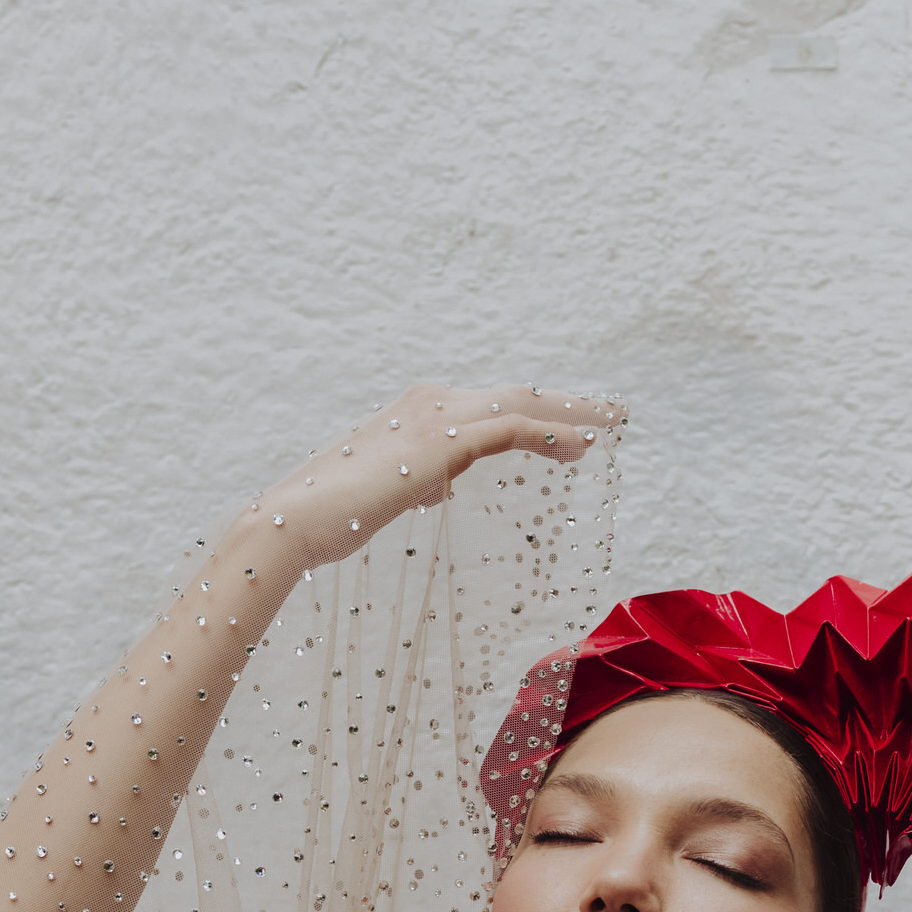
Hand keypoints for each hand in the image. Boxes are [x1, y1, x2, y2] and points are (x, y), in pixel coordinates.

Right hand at [253, 383, 620, 576]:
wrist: (300, 517)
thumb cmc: (335, 514)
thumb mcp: (389, 490)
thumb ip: (421, 479)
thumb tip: (442, 482)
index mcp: (419, 408)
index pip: (493, 405)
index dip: (539, 413)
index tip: (576, 426)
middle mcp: (432, 400)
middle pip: (516, 395)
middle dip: (567, 403)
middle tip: (611, 411)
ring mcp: (437, 415)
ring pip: (522, 405)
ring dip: (571, 414)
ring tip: (612, 423)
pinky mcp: (443, 439)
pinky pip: (512, 429)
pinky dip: (550, 434)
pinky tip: (580, 447)